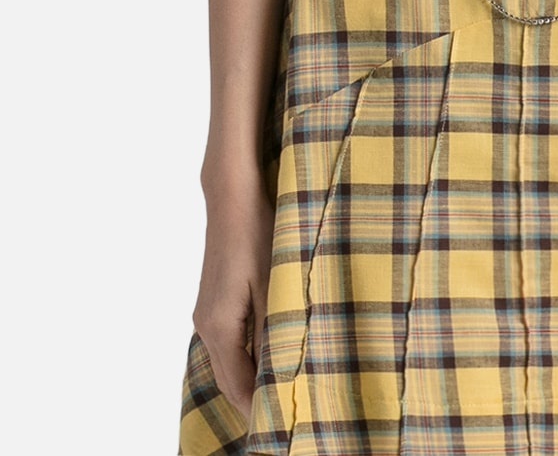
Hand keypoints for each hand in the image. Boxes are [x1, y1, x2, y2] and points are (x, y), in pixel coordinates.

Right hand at [191, 178, 275, 422]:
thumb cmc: (256, 233)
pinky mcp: (213, 301)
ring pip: (226, 362)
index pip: (238, 387)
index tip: (283, 425)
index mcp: (219, 327)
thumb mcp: (273, 282)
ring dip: (250, 378)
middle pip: (228, 380)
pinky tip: (267, 354)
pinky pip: (226, 343)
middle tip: (286, 415)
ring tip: (282, 389)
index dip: (260, 409)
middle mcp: (206, 325)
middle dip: (253, 400)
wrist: (232, 197)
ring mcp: (206, 313)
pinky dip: (245, 357)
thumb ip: (274, 329)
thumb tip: (277, 373)